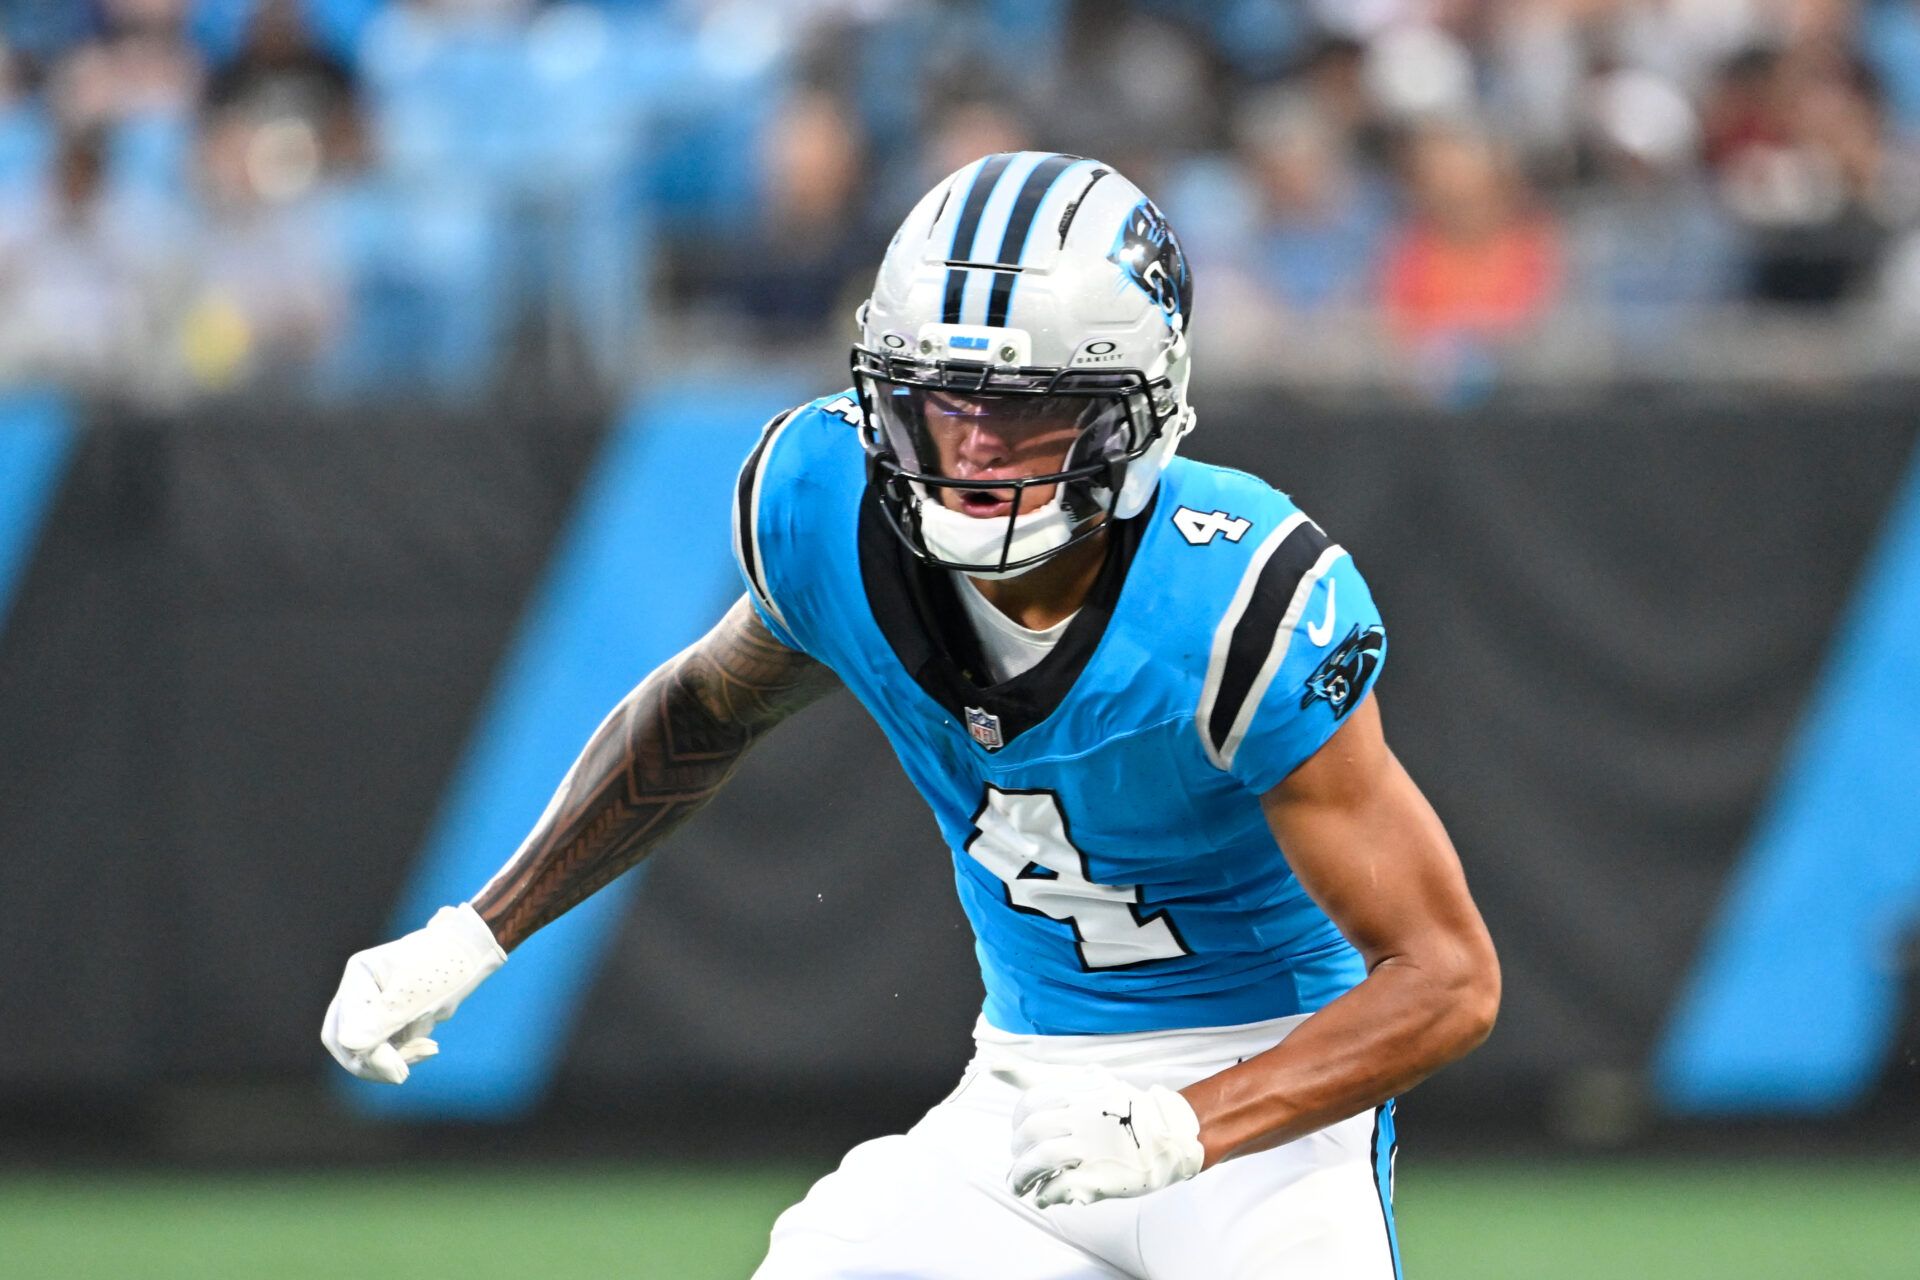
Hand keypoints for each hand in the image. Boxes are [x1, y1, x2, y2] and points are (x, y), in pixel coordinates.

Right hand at [320, 904, 506, 1083]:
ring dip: (397, 1058)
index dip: (368, 1057)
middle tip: (404, 1073)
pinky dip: (406, 1053)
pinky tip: (429, 1046)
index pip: (343, 1029)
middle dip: (376, 1063)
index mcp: (360, 975)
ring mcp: (372, 1006)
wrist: (473, 956)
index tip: (401, 1072)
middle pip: (347, 1045)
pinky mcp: (388, 1019)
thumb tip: (349, 1044)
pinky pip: (386, 1049)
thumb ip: (383, 1021)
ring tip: (429, 1048)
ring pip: (367, 1051)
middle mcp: (359, 991)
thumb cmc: (447, 966)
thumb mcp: (417, 995)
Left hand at [1008, 1066, 1204, 1208]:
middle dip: (1017, 1152)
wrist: (1170, 1135)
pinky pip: (1058, 1187)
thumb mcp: (1085, 1080)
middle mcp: (1082, 1116)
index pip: (1030, 1103)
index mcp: (1079, 1091)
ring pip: (1038, 1161)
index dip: (1018, 1122)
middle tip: (1018, 1164)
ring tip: (1019, 1187)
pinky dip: (1044, 1194)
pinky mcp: (1098, 1177)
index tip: (1020, 1134)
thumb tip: (993, 1065)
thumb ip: (1039, 1075)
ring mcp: (1090, 1147)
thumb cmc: (1122, 1108)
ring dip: (1021, 1178)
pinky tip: (1043, 1196)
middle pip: (1030, 1133)